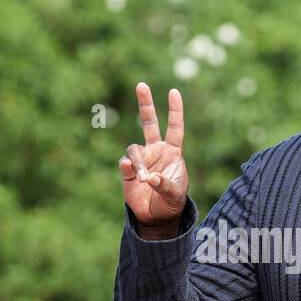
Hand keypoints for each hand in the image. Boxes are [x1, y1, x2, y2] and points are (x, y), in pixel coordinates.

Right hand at [120, 82, 188, 237]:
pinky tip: (136, 175)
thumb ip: (165, 185)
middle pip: (148, 122)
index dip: (175, 110)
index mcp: (172, 152)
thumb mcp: (175, 194)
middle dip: (145, 103)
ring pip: (134, 150)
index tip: (173, 91)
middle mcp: (155, 151)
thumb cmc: (171, 202)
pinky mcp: (128, 172)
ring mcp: (141, 159)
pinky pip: (125, 164)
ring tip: (145, 179)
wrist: (156, 217)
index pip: (175, 127)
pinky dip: (129, 168)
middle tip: (141, 84)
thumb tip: (149, 178)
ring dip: (139, 163)